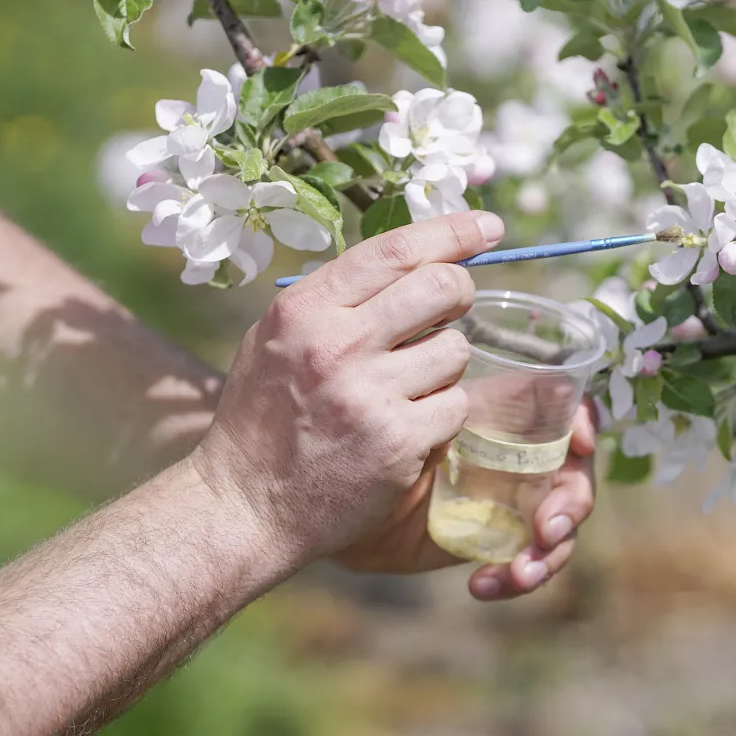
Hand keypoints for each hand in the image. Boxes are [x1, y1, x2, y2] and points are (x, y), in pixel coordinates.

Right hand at [191, 212, 503, 580]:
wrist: (246, 508)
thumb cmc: (264, 419)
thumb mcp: (277, 340)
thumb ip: (336, 300)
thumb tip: (415, 260)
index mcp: (305, 310)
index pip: (396, 249)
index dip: (453, 231)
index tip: (488, 226)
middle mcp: (338, 345)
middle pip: (443, 288)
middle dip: (461, 293)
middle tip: (451, 311)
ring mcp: (370, 395)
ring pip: (456, 350)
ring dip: (445, 365)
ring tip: (408, 387)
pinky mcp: (400, 442)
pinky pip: (456, 406)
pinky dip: (442, 415)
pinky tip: (409, 428)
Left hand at [333, 396, 598, 600]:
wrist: (333, 504)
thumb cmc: (364, 444)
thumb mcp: (402, 416)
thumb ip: (438, 402)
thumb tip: (465, 386)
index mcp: (504, 416)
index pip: (565, 409)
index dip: (584, 421)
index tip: (578, 442)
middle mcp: (516, 458)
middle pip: (574, 474)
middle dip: (572, 504)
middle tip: (547, 529)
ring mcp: (510, 504)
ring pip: (560, 525)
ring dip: (551, 553)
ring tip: (520, 573)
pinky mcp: (496, 545)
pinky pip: (528, 564)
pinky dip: (517, 578)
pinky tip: (483, 586)